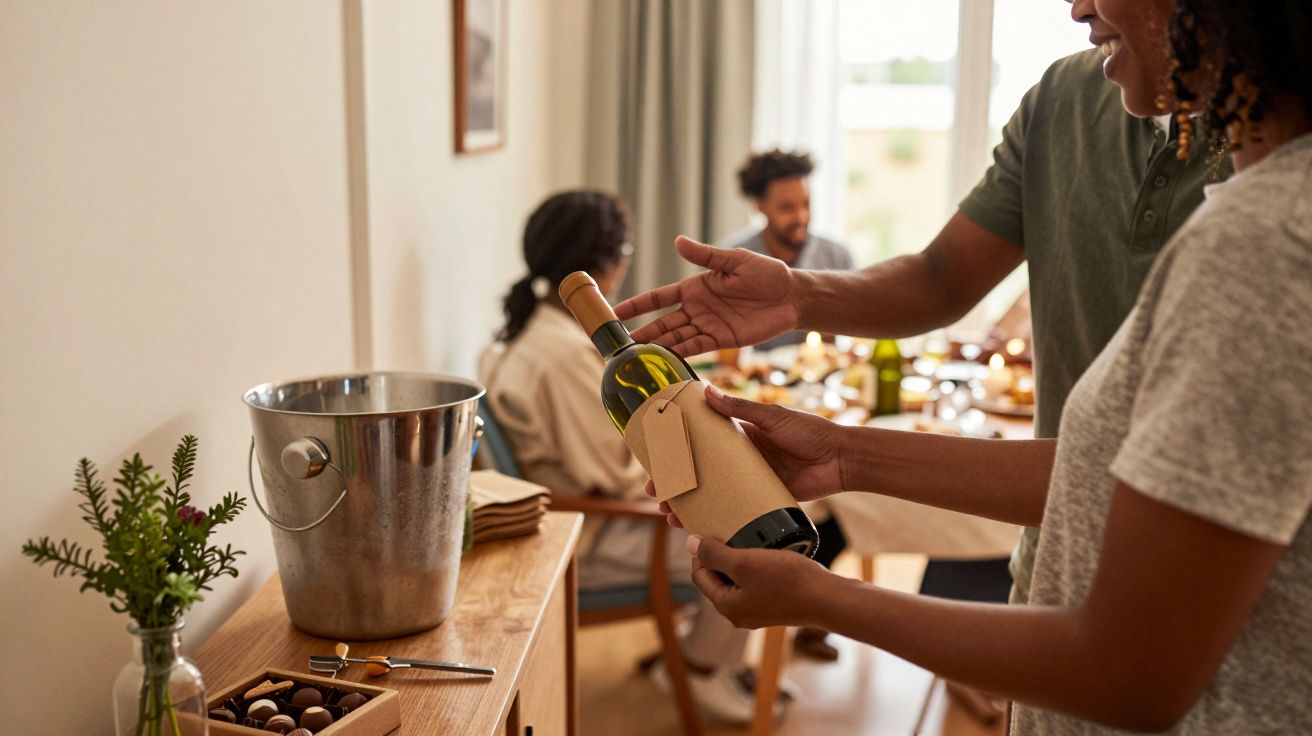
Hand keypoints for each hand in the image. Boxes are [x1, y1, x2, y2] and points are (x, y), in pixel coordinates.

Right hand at [613, 236, 797, 354]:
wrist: (791, 297)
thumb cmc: (766, 273)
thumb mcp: (735, 261)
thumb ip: (706, 256)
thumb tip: (678, 241)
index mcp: (695, 287)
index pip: (658, 297)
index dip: (637, 305)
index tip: (615, 313)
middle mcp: (696, 308)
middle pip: (662, 323)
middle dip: (642, 333)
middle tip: (619, 346)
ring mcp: (707, 326)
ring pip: (675, 339)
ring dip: (657, 348)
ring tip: (635, 359)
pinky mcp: (721, 341)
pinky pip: (695, 349)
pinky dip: (679, 356)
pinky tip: (663, 363)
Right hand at [642, 385, 845, 528]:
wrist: (841, 459)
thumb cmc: (810, 431)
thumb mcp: (773, 417)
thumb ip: (741, 407)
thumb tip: (706, 391)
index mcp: (740, 437)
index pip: (700, 443)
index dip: (677, 451)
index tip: (656, 458)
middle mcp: (741, 461)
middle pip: (700, 473)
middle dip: (675, 484)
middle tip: (656, 492)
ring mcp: (750, 483)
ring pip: (712, 496)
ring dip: (690, 505)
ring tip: (670, 515)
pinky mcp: (763, 502)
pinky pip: (735, 512)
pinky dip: (717, 521)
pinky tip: (700, 529)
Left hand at [687, 535, 830, 628]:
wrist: (827, 599)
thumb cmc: (786, 581)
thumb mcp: (744, 563)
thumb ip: (714, 554)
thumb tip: (690, 544)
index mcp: (726, 606)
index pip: (699, 575)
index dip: (701, 552)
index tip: (713, 531)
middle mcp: (739, 613)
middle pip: (716, 579)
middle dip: (719, 556)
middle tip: (729, 532)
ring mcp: (757, 611)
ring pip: (736, 580)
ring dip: (738, 560)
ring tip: (747, 539)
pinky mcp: (774, 605)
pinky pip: (754, 584)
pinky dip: (754, 567)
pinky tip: (765, 552)